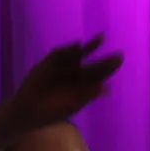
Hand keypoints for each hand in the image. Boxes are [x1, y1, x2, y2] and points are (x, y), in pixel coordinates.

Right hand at [6, 38, 123, 133]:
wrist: (30, 110)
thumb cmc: (53, 111)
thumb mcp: (74, 105)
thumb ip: (88, 95)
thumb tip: (107, 88)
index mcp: (85, 86)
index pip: (101, 75)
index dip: (110, 67)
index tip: (120, 59)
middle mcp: (76, 74)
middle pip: (94, 64)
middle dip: (105, 59)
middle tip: (119, 53)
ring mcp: (63, 67)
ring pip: (78, 55)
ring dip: (89, 47)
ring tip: (101, 39)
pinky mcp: (48, 62)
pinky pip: (59, 54)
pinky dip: (68, 50)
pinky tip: (78, 46)